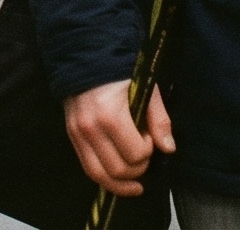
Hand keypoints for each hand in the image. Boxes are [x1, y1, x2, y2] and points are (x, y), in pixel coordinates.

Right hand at [63, 80, 171, 197]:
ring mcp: (77, 134)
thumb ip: (158, 119)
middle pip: (118, 169)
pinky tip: (118, 181)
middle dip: (137, 169)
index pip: (135, 153)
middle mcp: (90, 128)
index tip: (149, 136)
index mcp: (110, 115)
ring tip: (136, 184)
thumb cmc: (120, 69)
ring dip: (121, 184)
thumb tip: (168, 148)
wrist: (84, 54)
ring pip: (99, 175)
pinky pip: (87, 167)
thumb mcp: (146, 87)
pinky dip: (104, 179)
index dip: (149, 150)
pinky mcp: (71, 136)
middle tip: (145, 155)